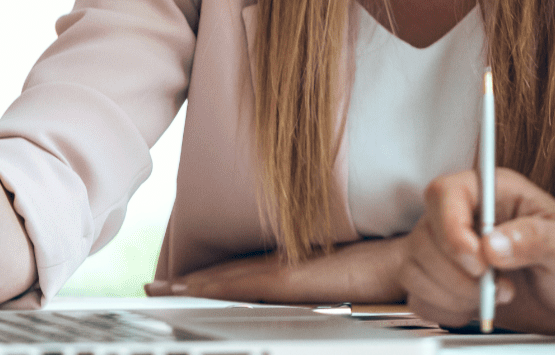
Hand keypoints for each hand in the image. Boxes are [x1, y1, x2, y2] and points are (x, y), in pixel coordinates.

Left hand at [145, 236, 407, 303]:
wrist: (401, 262)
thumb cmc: (381, 272)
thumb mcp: (341, 283)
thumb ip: (320, 287)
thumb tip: (314, 291)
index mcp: (294, 269)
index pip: (242, 275)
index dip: (210, 279)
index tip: (180, 283)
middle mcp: (283, 268)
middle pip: (226, 276)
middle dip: (187, 283)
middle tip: (153, 286)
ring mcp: (285, 274)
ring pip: (227, 279)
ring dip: (192, 285)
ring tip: (161, 289)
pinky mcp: (290, 280)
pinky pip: (242, 285)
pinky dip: (213, 286)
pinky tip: (191, 290)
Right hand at [401, 168, 554, 333]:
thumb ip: (534, 239)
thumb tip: (494, 244)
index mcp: (493, 191)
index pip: (445, 193)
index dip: (451, 227)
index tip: (479, 261)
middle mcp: (465, 215)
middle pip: (425, 236)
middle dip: (459, 274)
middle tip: (499, 285)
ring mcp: (448, 248)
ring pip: (414, 268)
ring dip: (453, 294)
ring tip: (493, 296)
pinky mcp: (442, 280)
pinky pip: (418, 296)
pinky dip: (445, 309)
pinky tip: (476, 307)